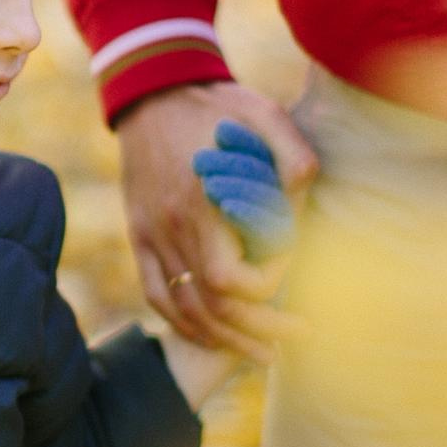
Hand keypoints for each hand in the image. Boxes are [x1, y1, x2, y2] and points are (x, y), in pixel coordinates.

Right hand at [114, 80, 315, 361]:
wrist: (154, 93)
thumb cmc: (218, 106)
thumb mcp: (264, 116)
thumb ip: (292, 156)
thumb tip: (307, 197)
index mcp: (200, 203)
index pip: (230, 279)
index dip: (267, 284)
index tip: (291, 265)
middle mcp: (170, 227)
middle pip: (210, 306)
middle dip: (257, 329)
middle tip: (298, 335)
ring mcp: (150, 235)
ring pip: (183, 310)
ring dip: (225, 338)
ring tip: (264, 353)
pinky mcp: (139, 236)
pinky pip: (156, 294)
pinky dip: (184, 323)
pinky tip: (213, 334)